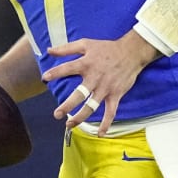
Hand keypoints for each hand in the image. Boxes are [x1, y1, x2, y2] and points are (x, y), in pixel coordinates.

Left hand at [42, 33, 157, 135]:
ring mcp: (106, 88)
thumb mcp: (86, 44)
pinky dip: (106, 123)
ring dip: (80, 117)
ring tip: (69, 124)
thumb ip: (66, 48)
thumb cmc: (108, 48)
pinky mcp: (116, 94)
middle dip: (67, 106)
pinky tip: (100, 134)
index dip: (56, 73)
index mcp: (87, 64)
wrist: (132, 52)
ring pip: (92, 106)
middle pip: (79, 94)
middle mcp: (95, 78)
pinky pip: (111, 111)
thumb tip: (49, 51)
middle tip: (57, 114)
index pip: (68, 68)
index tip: (45, 78)